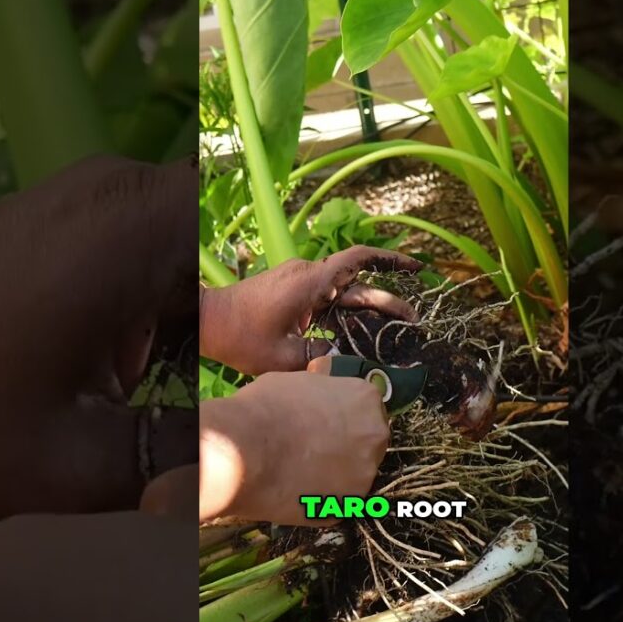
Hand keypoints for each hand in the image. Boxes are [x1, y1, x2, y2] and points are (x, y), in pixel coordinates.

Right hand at [142, 359, 389, 525]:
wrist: (242, 451)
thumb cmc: (265, 407)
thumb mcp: (296, 381)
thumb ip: (320, 387)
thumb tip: (321, 384)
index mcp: (366, 400)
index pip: (366, 407)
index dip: (343, 414)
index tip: (324, 421)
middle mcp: (375, 437)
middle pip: (368, 441)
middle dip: (346, 444)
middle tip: (312, 448)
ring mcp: (364, 475)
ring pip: (354, 474)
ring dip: (334, 473)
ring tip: (299, 472)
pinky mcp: (347, 507)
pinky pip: (337, 501)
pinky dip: (320, 497)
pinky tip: (295, 490)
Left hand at [200, 245, 421, 374]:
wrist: (206, 323)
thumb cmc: (241, 338)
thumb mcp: (284, 358)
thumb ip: (321, 358)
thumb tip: (350, 361)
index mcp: (311, 283)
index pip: (358, 260)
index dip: (390, 260)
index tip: (416, 266)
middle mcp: (309, 277)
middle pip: (358, 285)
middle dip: (388, 303)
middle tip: (413, 321)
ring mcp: (300, 283)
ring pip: (344, 294)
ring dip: (367, 310)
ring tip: (392, 332)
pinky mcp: (293, 293)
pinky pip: (327, 300)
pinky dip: (345, 313)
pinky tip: (359, 334)